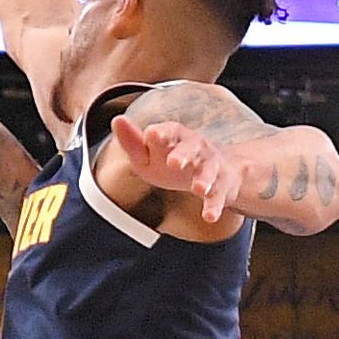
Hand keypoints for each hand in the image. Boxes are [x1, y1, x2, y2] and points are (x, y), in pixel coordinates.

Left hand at [110, 114, 243, 223]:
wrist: (218, 173)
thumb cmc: (173, 161)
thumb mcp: (149, 153)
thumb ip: (133, 142)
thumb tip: (117, 121)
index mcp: (176, 136)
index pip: (169, 131)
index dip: (162, 133)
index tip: (152, 134)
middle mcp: (196, 148)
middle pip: (192, 147)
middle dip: (183, 154)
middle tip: (173, 163)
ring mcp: (210, 167)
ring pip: (209, 170)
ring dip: (204, 179)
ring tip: (199, 189)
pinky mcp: (221, 187)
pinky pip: (218, 197)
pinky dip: (214, 206)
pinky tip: (210, 217)